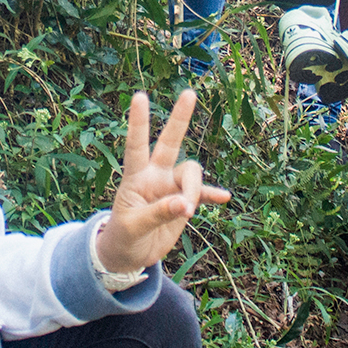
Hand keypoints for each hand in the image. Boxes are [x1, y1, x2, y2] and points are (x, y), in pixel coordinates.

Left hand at [96, 90, 231, 274]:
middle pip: (169, 143)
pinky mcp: (183, 203)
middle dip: (179, 119)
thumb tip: (185, 204)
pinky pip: (202, 195)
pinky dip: (212, 195)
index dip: (138, 122)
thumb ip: (158, 213)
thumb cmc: (123, 236)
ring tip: (188, 211)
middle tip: (189, 93)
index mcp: (136, 177)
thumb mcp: (133, 226)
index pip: (136, 145)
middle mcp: (155, 176)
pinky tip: (224, 198)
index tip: (139, 96)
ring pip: (191, 173)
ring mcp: (170, 187)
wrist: (129, 254)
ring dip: (194, 190)